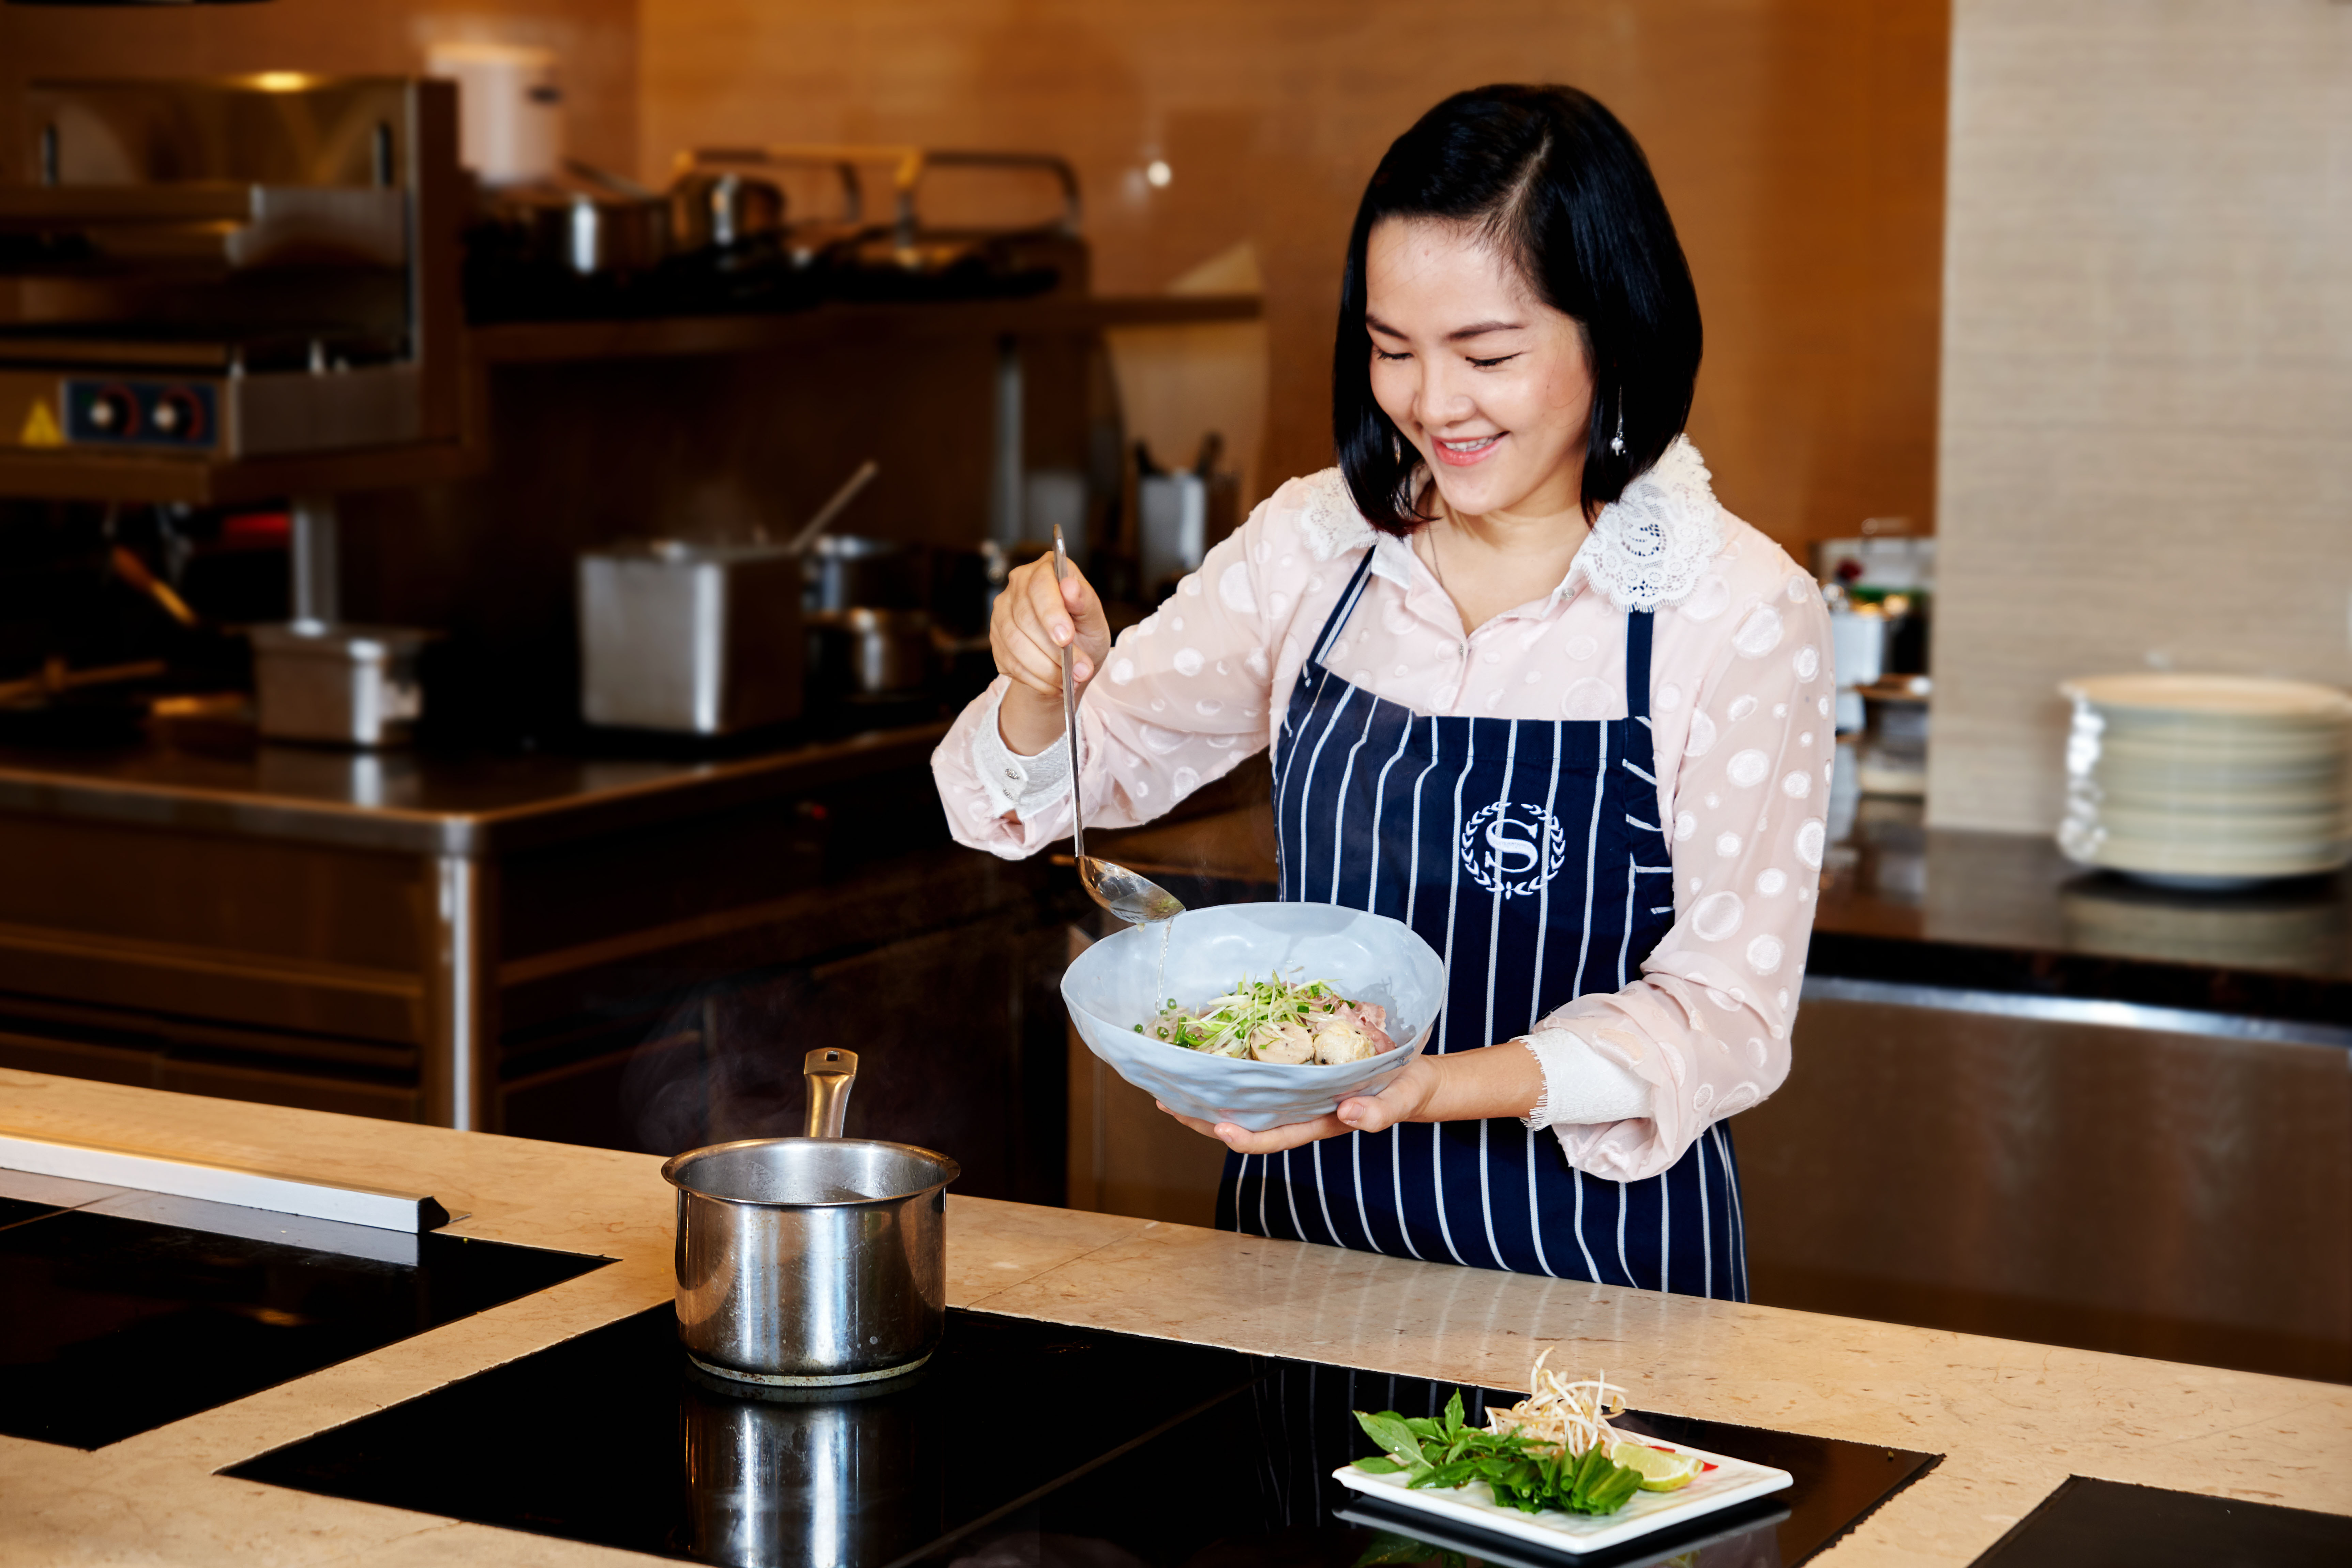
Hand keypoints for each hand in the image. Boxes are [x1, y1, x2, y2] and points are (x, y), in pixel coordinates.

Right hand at [991, 551, 1111, 755]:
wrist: (1070, 659)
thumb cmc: (1084, 631)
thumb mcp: (1094, 619)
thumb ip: (1085, 602)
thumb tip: (1071, 587)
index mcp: (1045, 570)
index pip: (1040, 586)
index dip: (1052, 613)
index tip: (1066, 638)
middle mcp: (1018, 586)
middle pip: (1024, 618)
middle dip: (1053, 651)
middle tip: (1079, 671)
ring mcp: (1002, 612)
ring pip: (1014, 643)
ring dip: (1045, 668)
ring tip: (1070, 681)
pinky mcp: (995, 638)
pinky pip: (1010, 662)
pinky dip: (1035, 679)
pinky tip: (1054, 684)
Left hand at [1155, 1053, 1447, 1155]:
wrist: (1411, 1077)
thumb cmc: (1405, 1088)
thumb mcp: (1401, 1098)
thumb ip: (1378, 1112)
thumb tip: (1348, 1116)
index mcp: (1319, 1123)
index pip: (1275, 1137)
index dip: (1246, 1138)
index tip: (1220, 1128)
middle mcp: (1298, 1112)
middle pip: (1246, 1125)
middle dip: (1206, 1120)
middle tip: (1169, 1103)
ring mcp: (1294, 1096)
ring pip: (1244, 1105)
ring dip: (1208, 1100)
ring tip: (1172, 1088)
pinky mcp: (1295, 1076)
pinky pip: (1256, 1079)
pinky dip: (1231, 1074)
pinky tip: (1209, 1062)